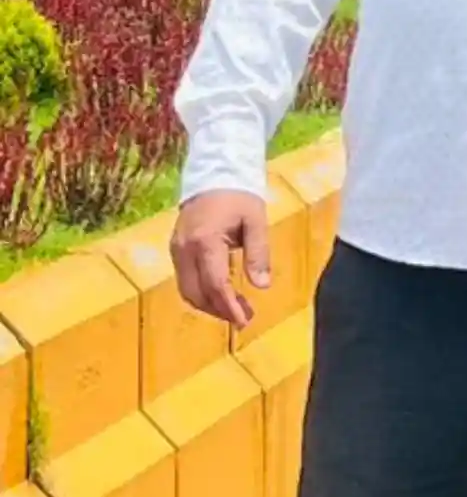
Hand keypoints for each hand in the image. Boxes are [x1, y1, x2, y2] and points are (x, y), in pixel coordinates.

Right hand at [170, 191, 270, 327]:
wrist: (214, 175)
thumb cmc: (240, 197)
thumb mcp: (256, 222)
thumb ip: (259, 254)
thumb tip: (262, 286)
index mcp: (205, 240)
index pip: (215, 283)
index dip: (229, 306)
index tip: (244, 321)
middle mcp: (184, 249)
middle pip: (196, 292)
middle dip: (219, 310)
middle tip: (244, 318)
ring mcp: (176, 249)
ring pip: (187, 290)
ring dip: (209, 305)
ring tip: (235, 310)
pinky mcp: (175, 249)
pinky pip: (184, 279)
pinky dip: (201, 292)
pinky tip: (221, 295)